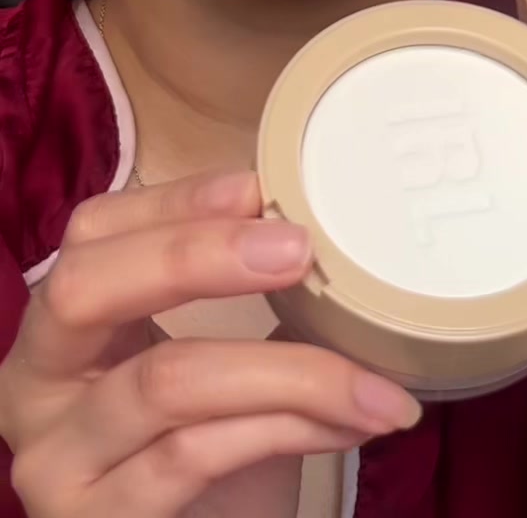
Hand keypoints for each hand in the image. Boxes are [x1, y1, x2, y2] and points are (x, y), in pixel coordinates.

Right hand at [0, 172, 419, 517]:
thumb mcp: (214, 355)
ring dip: (291, 371)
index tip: (259, 187)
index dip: (172, 202)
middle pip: (87, 289)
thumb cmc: (210, 446)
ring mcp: (56, 459)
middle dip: (196, 256)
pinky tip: (351, 420)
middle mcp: (34, 385)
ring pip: (168, 380)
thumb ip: (242, 291)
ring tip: (372, 378)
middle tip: (299, 249)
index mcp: (62, 324)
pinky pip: (197, 455)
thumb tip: (317, 221)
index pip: (93, 232)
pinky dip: (289, 429)